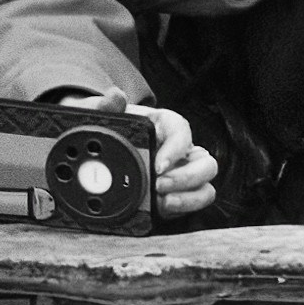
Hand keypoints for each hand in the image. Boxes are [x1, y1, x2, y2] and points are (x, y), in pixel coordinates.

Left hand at [59, 89, 220, 216]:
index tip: (159, 165)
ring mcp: (180, 175)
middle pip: (205, 163)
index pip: (182, 131)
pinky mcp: (175, 195)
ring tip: (164, 201)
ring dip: (189, 197)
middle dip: (187, 178)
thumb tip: (115, 96)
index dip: (177, 148)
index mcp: (165, 126)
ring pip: (204, 186)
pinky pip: (192, 203)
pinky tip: (162, 208)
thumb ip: (108, 106)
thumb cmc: (109, 130)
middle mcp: (179, 151)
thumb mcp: (102, 116)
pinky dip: (182, 208)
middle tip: (159, 185)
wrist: (98, 151)